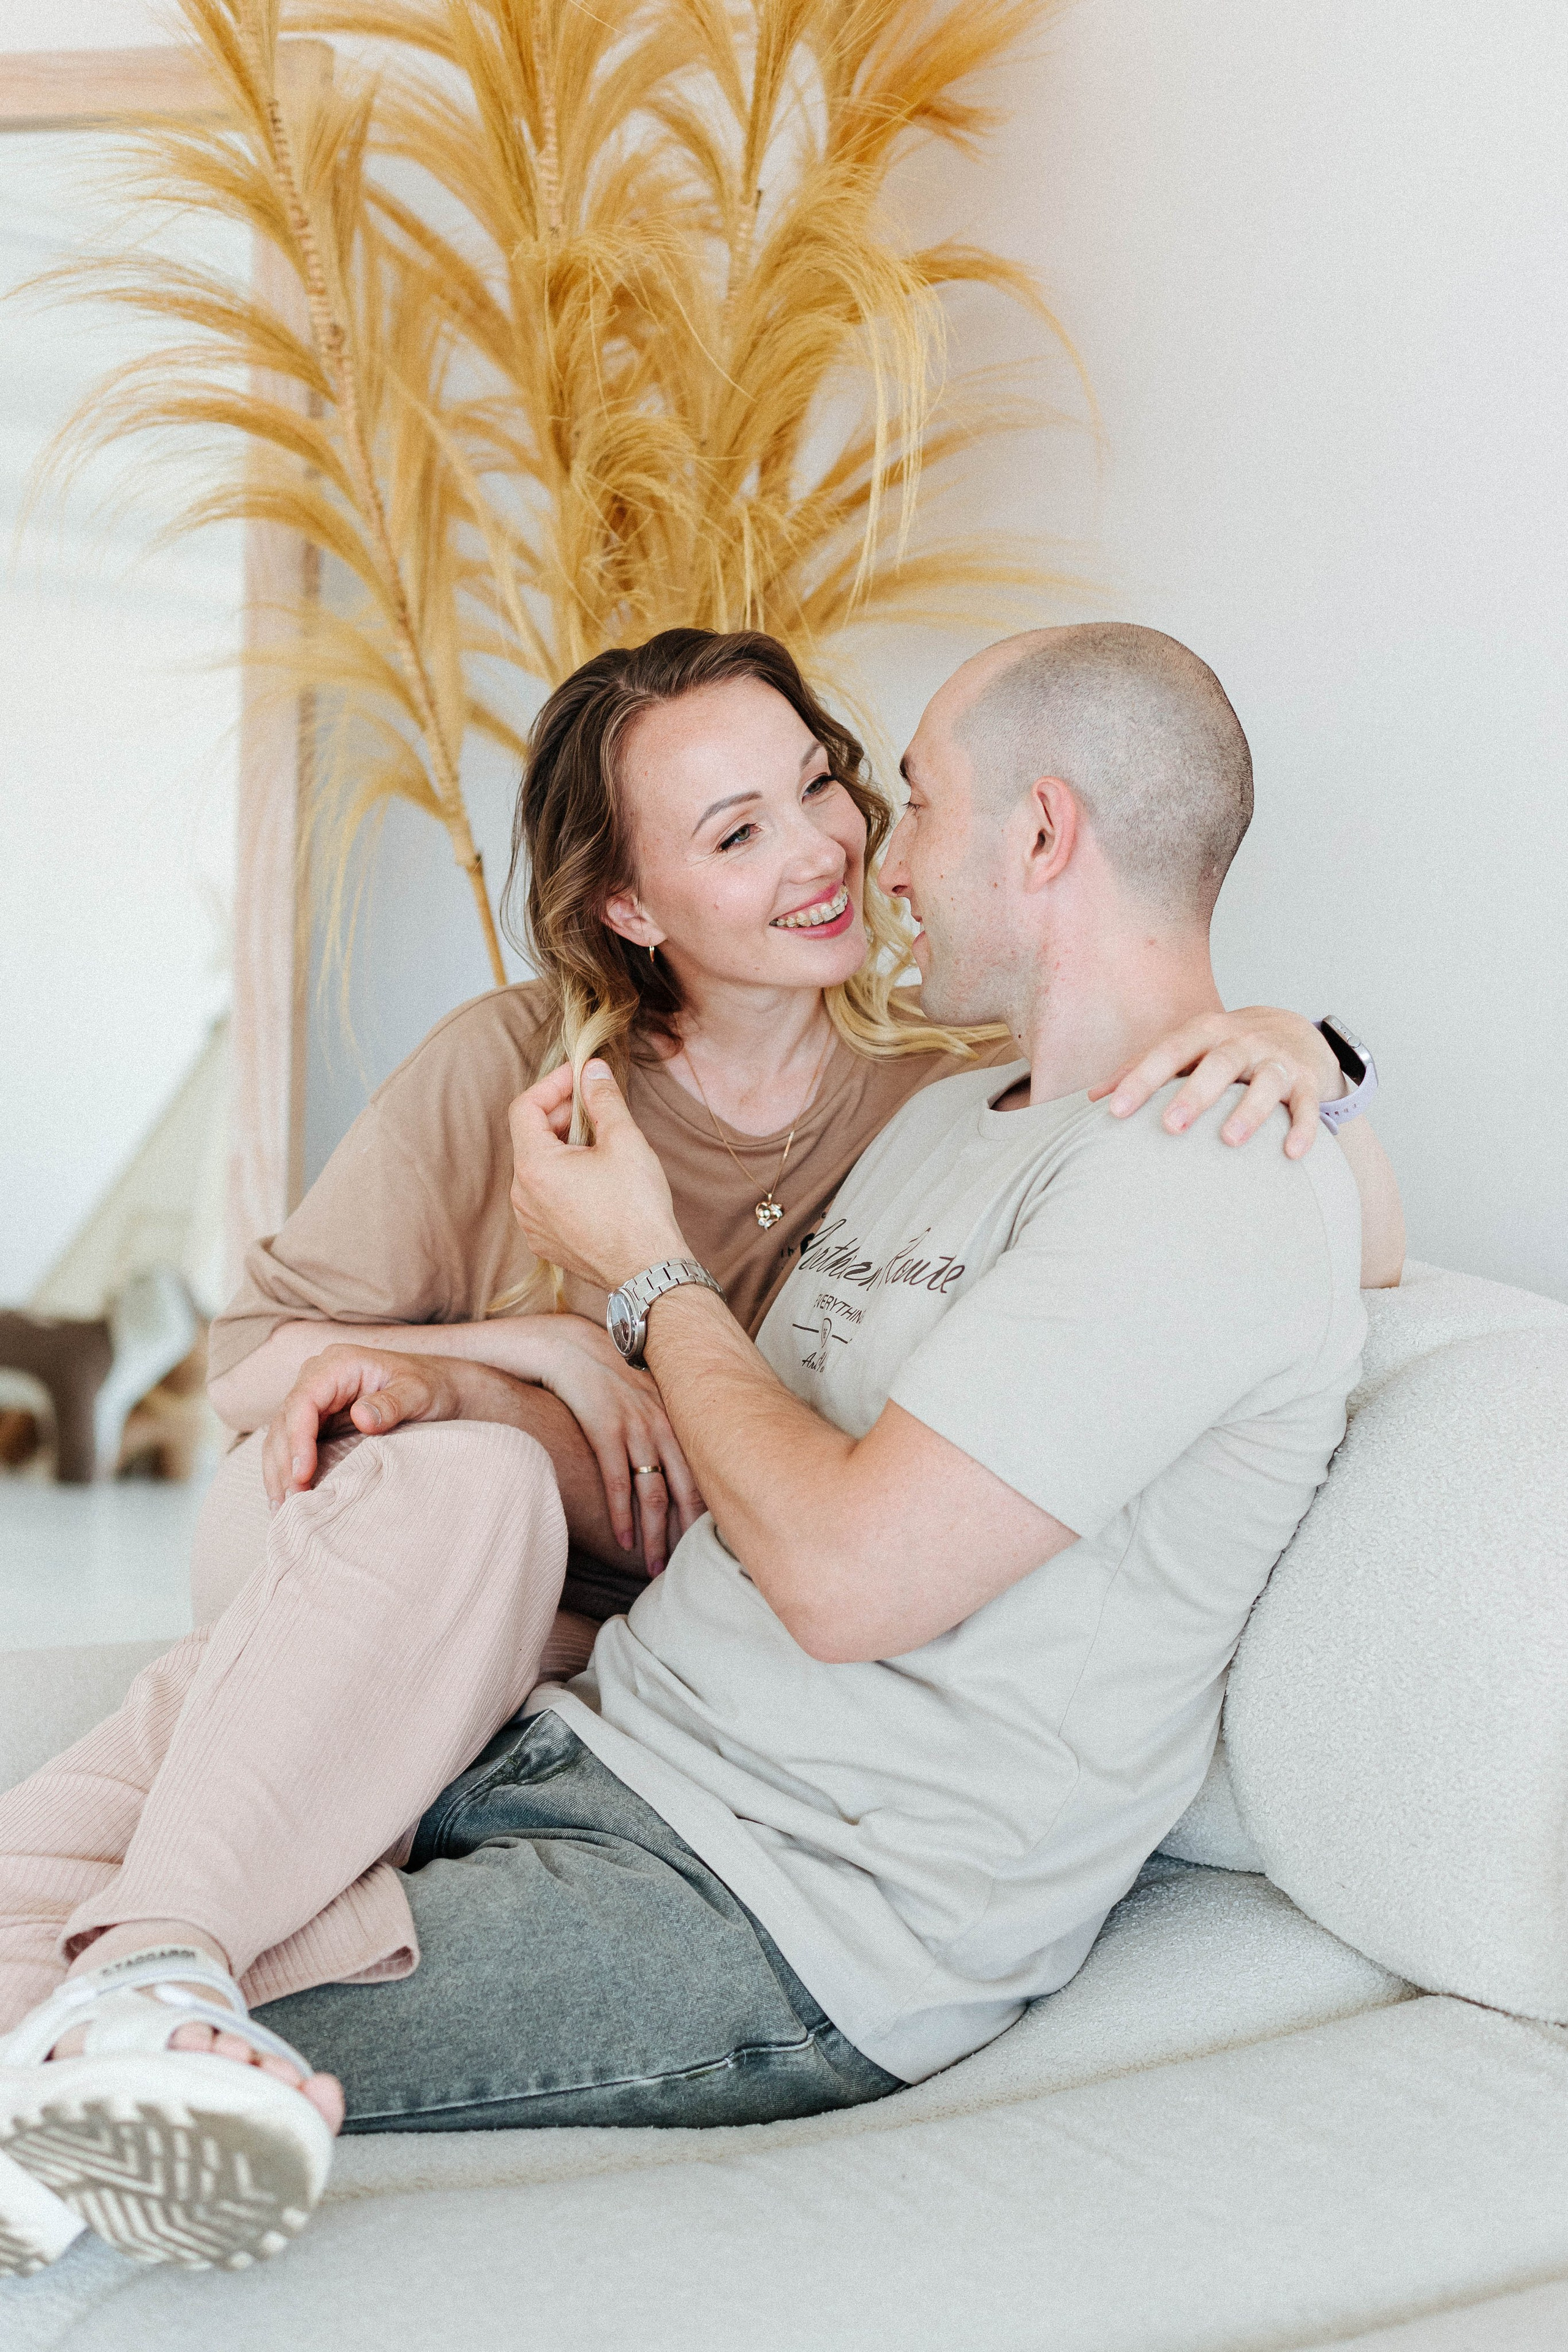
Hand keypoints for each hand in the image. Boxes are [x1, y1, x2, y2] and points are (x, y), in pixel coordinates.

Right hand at [261, 1343, 482, 1509]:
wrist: (440, 1388)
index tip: (302, 1474)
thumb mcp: (418, 1393)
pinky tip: (285, 1499)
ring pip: (280, 1436)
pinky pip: (291, 1445)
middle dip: (283, 1463)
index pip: (303, 1401)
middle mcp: (318, 1378)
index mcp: (339, 1364)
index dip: (297, 1439)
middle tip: (291, 1503)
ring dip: (278, 1472)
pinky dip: (285, 1471)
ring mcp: (315, 1399)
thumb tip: (361, 1417)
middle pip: (285, 1421)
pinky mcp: (317, 1420)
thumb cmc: (430, 1387)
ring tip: (281, 1509)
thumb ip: (392, 1404)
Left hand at [509, 1061, 687, 1292]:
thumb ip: (603, 1098)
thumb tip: (593, 1069)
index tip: (580, 1076)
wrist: (647, 1270)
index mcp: (534, 1166)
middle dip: (560, 1114)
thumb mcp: (624, 1140)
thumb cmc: (637, 1207)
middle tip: (596, 1105)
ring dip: (562, 1147)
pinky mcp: (543, 1240)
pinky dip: (562, 1178)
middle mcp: (522, 1195)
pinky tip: (595, 1178)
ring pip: (537, 1168)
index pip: (525, 1107)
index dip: (552, 1084)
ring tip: (599, 1143)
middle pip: (529, 1137)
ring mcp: (530, 1222)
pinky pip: (543, 1197)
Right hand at [527, 1313, 702, 1570]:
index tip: (708, 1544)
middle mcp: (663, 1423)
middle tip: (686, 1567)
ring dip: (654, 1536)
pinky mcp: (605, 1429)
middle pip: (685, 1489)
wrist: (568, 1346)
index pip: (701, 1473)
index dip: (706, 1512)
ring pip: (653, 1493)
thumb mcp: (644, 1394)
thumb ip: (662, 1423)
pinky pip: (618, 1482)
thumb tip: (672, 1460)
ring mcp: (636, 1426)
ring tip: (655, 1567)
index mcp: (676, 1417)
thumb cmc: (605, 1374)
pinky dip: (621, 1516)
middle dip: (686, 1533)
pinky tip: (623, 1542)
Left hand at [1089, 1007, 1342, 1159]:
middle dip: (1195, 1095)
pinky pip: (1307, 1104)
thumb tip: (1091, 1097)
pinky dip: (1303, 1127)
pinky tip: (1291, 1153)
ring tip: (1230, 1141)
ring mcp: (1277, 1060)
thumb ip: (1142, 1068)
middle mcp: (1242, 1042)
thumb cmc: (1224, 1047)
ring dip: (1249, 1110)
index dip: (1141, 1079)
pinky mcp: (1307, 1080)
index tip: (1115, 1110)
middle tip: (1171, 1127)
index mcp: (1205, 1033)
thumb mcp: (1185, 1049)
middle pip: (1219, 1064)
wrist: (1293, 1029)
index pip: (1168, 1052)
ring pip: (1266, 1082)